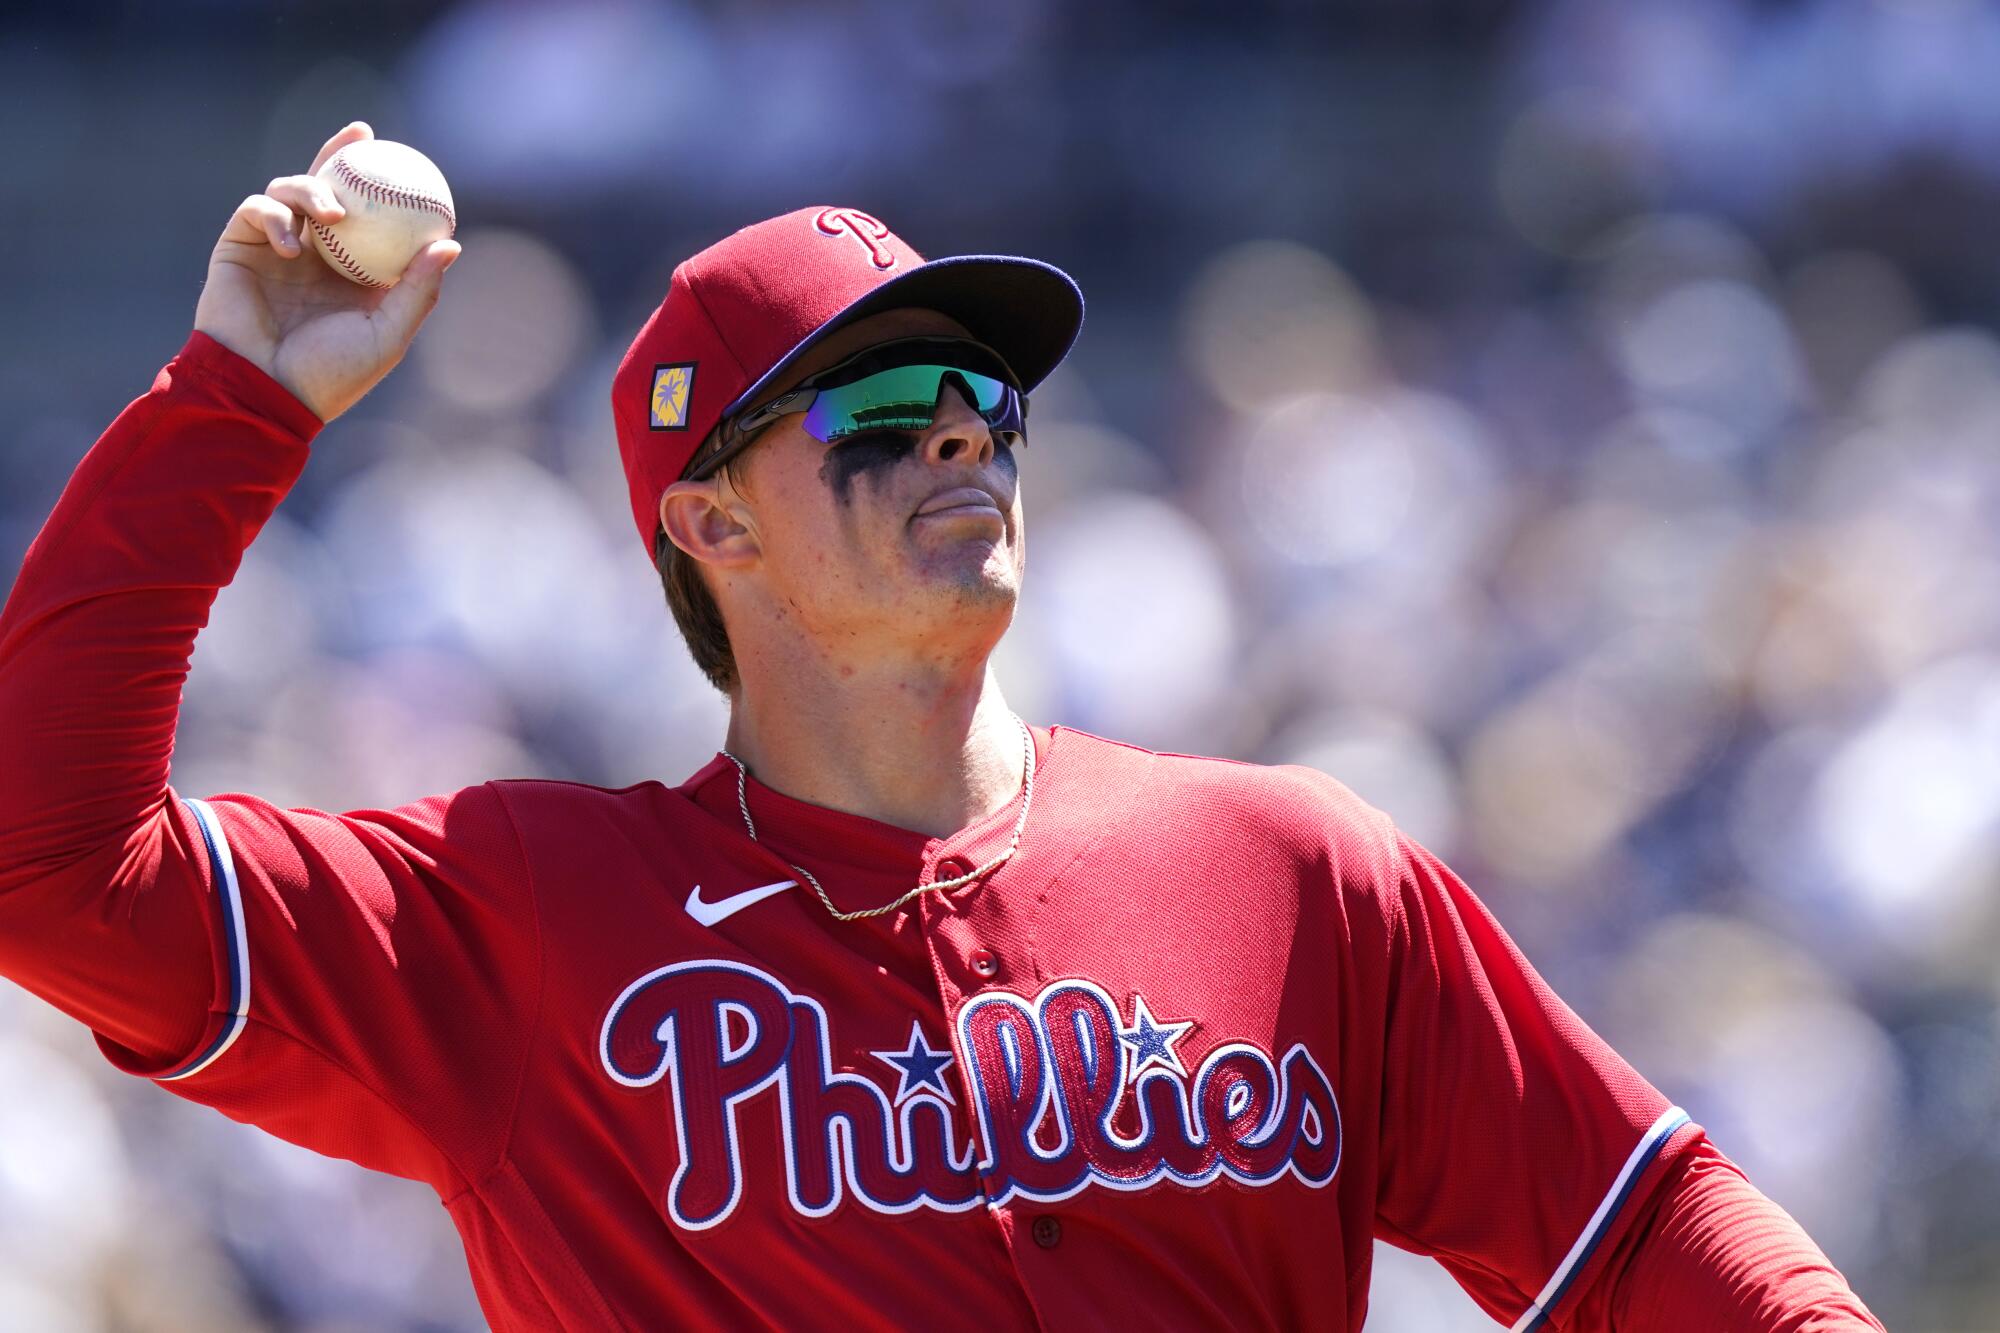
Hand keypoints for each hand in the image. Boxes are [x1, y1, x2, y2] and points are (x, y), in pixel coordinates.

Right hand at [192, 122, 460, 422]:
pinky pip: (255, 211)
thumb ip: (417, 290)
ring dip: (310, 190)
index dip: (384, 184)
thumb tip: (450, 244)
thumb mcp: (387, 335)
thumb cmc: (331, 374)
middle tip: (361, 136)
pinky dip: (274, 217)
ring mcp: (274, 249)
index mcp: (351, 272)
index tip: (407, 160)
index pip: (370, 217)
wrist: (264, 392)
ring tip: (332, 214)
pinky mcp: (238, 248)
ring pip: (290, 192)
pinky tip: (292, 244)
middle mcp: (314, 255)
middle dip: (340, 153)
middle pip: (326, 189)